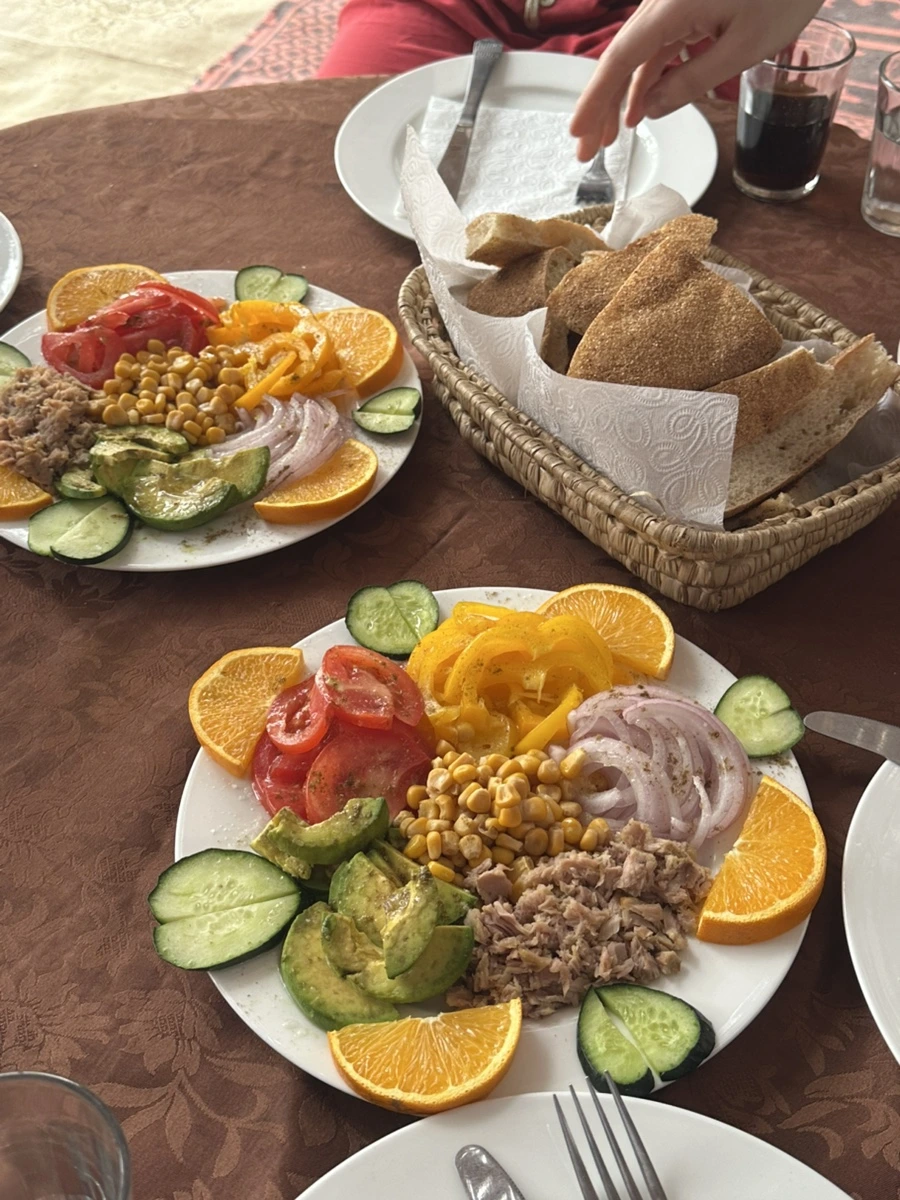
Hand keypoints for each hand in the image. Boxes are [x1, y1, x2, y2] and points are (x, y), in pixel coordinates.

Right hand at [570, 0, 824, 159]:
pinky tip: (643, 105)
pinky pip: (658, 45)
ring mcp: (673, 3)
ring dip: (623, 96)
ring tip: (613, 136)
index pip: (619, 61)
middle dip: (601, 106)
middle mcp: (662, 3)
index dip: (595, 100)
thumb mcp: (743, 46)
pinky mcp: (687, 4)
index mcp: (670, 9)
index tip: (577, 133)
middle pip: (620, 59)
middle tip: (586, 150)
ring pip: (637, 55)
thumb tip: (650, 110)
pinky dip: (648, 77)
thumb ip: (692, 80)